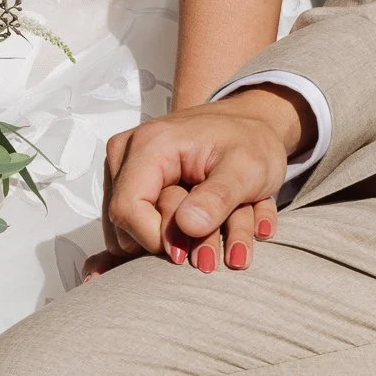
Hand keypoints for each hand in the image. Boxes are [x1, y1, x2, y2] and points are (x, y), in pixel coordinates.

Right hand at [81, 85, 311, 279]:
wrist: (252, 125)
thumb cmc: (251, 140)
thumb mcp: (249, 168)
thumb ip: (219, 198)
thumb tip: (187, 226)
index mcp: (148, 145)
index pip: (126, 210)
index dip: (157, 239)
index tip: (196, 251)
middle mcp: (126, 155)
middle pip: (127, 224)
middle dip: (177, 243)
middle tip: (220, 240)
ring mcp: (124, 170)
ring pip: (133, 231)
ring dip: (182, 242)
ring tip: (222, 230)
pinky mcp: (131, 185)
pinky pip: (140, 226)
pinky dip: (177, 235)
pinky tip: (211, 226)